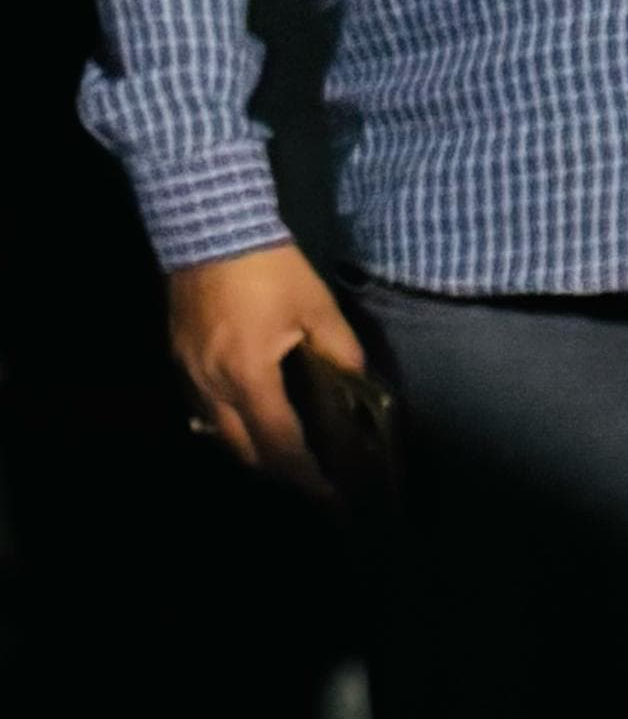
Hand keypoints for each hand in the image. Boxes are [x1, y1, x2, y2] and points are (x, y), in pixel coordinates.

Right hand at [167, 242, 365, 487]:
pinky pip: (202, 406)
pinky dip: (227, 423)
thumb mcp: (317, 307)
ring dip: (250, 450)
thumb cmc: (266, 266)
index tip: (330, 496)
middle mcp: (212, 384)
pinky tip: (249, 417)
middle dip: (278, 471)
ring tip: (283, 453)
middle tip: (310, 479)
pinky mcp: (177, 354)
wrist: (206, 223)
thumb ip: (342, 352)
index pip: (280, 444)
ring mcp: (189, 370)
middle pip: (244, 450)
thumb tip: (359, 383)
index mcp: (249, 377)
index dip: (306, 476)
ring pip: (218, 432)